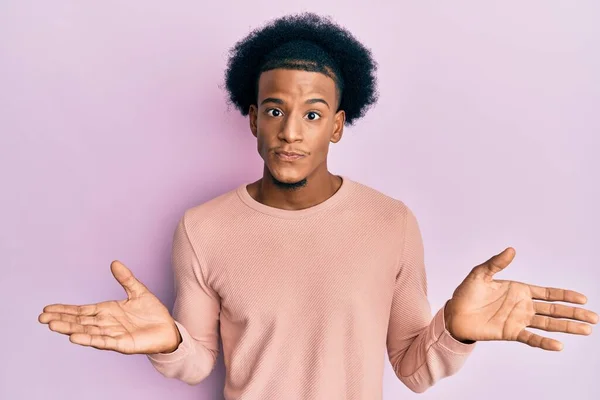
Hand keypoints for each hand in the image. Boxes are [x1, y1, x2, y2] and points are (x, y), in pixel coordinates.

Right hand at [38, 261, 181, 354]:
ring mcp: (112, 335)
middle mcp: (106, 324)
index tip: (46, 309)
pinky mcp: (122, 344)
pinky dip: (89, 339)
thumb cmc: (152, 313)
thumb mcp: (138, 291)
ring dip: (70, 329)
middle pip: (79, 321)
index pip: (81, 311)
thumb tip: (114, 262)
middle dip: (61, 319)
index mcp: (107, 311)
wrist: (168, 329)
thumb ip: (126, 279)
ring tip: (53, 326)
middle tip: (41, 318)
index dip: (64, 310)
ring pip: (87, 332)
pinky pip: (103, 341)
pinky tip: (75, 337)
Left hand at [444, 247, 598, 350]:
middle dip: (573, 313)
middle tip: (594, 318)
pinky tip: (559, 345)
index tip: (583, 299)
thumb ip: (496, 263)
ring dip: (566, 327)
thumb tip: (511, 250)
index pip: (548, 293)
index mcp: (519, 290)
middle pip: (554, 310)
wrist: (454, 313)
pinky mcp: (510, 332)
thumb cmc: (466, 293)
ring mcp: (518, 320)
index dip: (565, 295)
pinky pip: (531, 338)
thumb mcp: (480, 273)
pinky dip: (544, 342)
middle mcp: (523, 306)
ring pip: (548, 324)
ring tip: (586, 330)